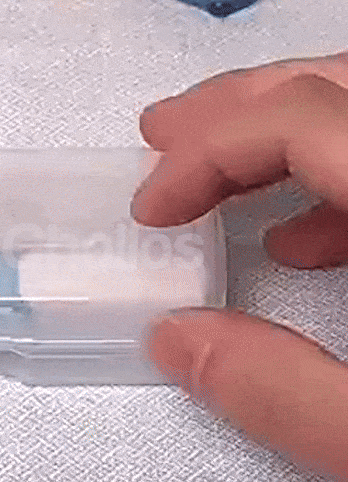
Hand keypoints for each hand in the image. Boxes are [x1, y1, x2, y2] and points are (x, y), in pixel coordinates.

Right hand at [134, 53, 347, 481]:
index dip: (210, 152)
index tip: (153, 207)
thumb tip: (175, 344)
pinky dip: (328, 181)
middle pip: (330, 87)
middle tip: (160, 132)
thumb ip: (282, 394)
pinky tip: (296, 239)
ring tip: (210, 181)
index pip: (303, 121)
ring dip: (276, 134)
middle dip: (233, 107)